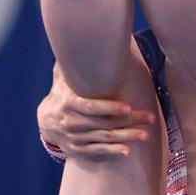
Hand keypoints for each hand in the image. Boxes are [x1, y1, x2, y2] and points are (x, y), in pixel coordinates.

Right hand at [38, 64, 156, 159]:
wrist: (46, 122)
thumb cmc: (61, 96)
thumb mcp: (62, 81)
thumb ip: (69, 66)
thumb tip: (73, 43)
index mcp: (68, 103)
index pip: (91, 107)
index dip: (110, 108)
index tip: (128, 107)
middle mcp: (70, 122)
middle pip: (103, 123)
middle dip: (129, 121)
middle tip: (149, 118)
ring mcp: (74, 138)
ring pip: (104, 138)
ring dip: (126, 137)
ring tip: (145, 134)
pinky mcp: (78, 150)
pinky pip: (97, 151)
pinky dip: (112, 151)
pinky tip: (127, 150)